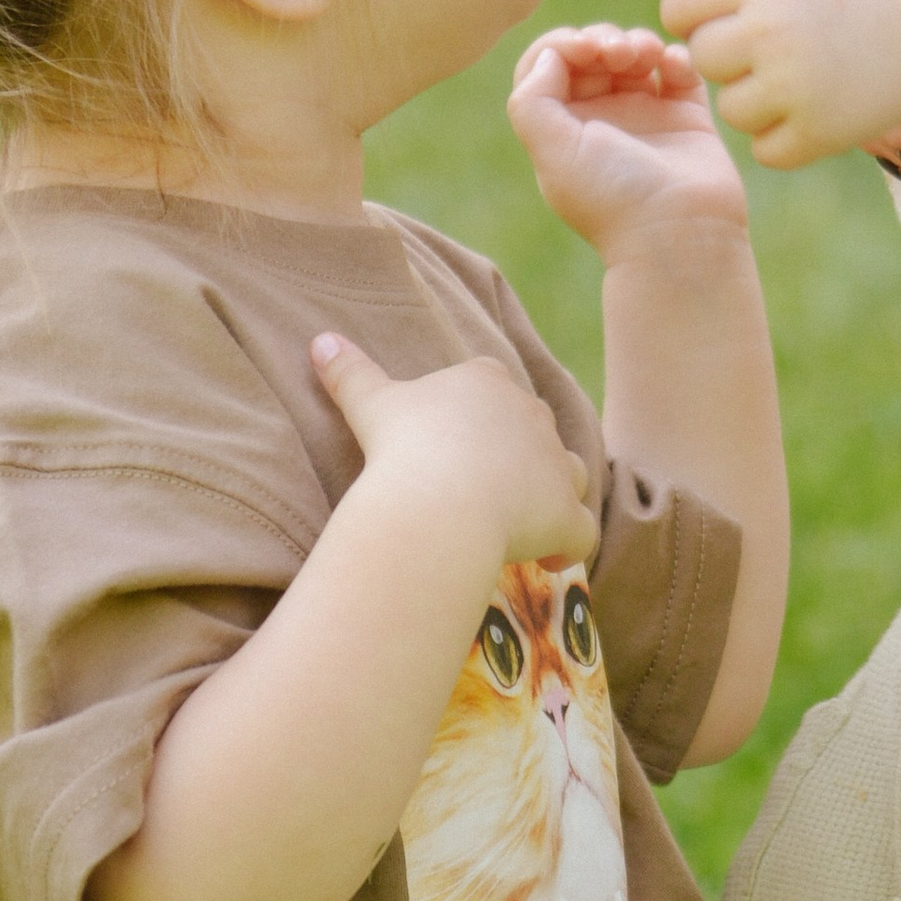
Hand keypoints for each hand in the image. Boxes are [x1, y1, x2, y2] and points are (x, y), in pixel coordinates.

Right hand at [309, 335, 594, 576]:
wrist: (437, 502)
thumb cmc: (404, 447)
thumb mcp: (370, 403)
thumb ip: (350, 371)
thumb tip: (319, 340)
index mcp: (488, 382)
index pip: (494, 390)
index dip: (481, 419)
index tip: (455, 447)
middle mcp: (533, 415)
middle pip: (534, 431)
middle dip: (517, 456)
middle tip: (478, 489)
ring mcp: (557, 464)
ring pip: (570, 474)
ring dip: (552, 494)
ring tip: (521, 521)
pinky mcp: (568, 513)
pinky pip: (581, 531)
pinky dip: (568, 545)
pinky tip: (545, 560)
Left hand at [508, 23, 748, 258]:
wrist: (682, 232)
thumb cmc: (614, 196)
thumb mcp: (553, 152)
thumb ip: (531, 100)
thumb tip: (549, 57)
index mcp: (563, 129)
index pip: (548, 67)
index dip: (561, 44)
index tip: (584, 49)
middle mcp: (601, 121)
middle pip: (592, 53)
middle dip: (602, 39)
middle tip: (617, 52)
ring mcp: (645, 116)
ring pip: (635, 55)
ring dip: (638, 41)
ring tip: (647, 56)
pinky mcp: (686, 117)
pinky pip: (678, 70)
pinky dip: (675, 56)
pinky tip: (672, 67)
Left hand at [661, 0, 900, 167]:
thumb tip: (681, 8)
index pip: (678, 7)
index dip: (695, 15)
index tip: (724, 19)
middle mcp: (771, 29)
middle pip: (703, 59)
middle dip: (728, 57)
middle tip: (769, 51)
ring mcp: (795, 84)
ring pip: (730, 109)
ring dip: (756, 100)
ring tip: (796, 80)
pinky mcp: (819, 131)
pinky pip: (766, 150)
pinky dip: (785, 138)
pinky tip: (812, 111)